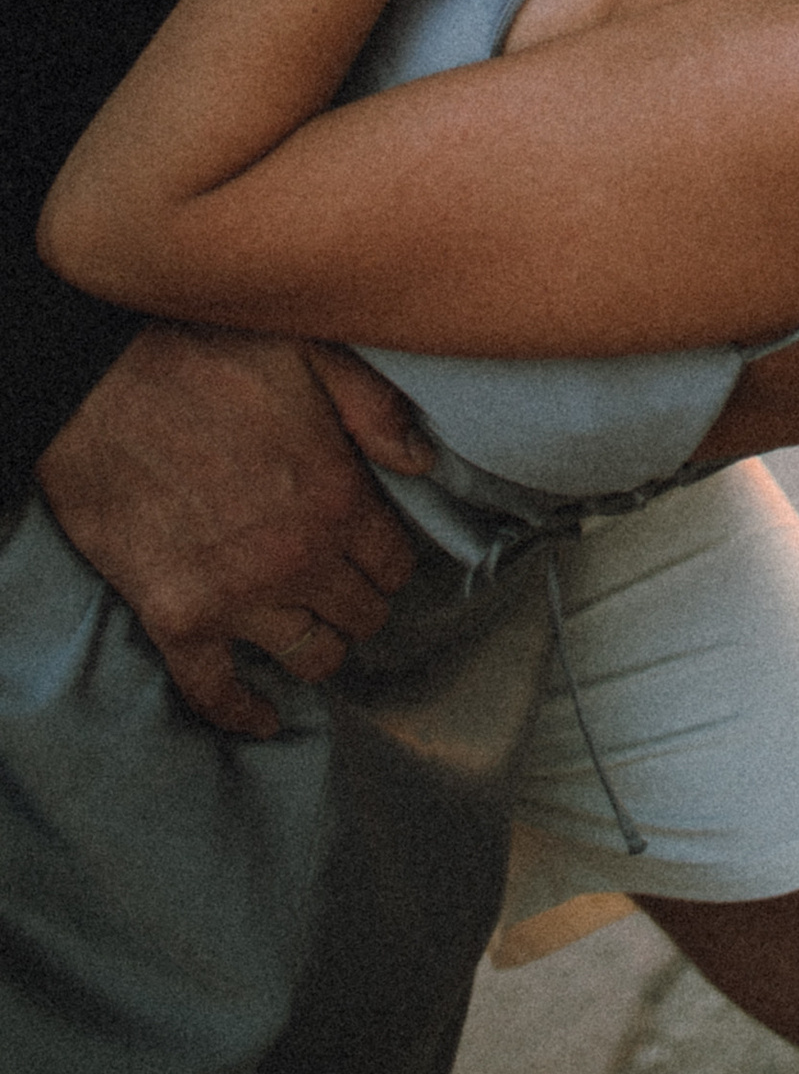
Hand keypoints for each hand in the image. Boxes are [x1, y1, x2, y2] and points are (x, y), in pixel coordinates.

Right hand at [36, 325, 427, 736]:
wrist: (100, 388)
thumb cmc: (207, 359)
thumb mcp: (312, 354)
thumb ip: (376, 409)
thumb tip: (423, 463)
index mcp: (339, 498)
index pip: (395, 563)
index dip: (390, 560)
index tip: (378, 555)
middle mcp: (298, 560)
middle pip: (359, 614)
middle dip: (360, 603)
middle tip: (347, 590)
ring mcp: (236, 598)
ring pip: (307, 657)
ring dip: (318, 648)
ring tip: (316, 635)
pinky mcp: (175, 619)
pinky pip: (215, 691)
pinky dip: (242, 712)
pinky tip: (265, 719)